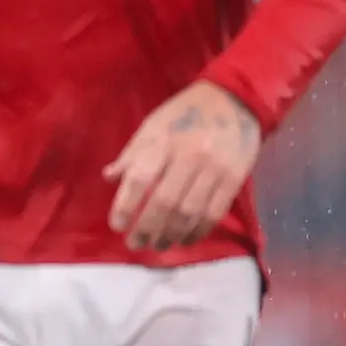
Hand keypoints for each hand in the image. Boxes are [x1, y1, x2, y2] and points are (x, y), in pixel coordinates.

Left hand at [106, 79, 261, 251]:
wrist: (235, 100)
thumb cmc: (185, 112)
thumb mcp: (152, 124)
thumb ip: (132, 153)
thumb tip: (109, 178)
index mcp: (163, 140)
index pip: (139, 179)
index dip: (125, 206)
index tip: (117, 224)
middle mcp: (189, 156)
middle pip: (165, 203)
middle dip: (147, 228)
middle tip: (135, 243)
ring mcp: (215, 169)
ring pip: (190, 213)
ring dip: (171, 235)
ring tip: (158, 245)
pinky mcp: (235, 179)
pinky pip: (214, 213)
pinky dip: (197, 231)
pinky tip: (185, 238)